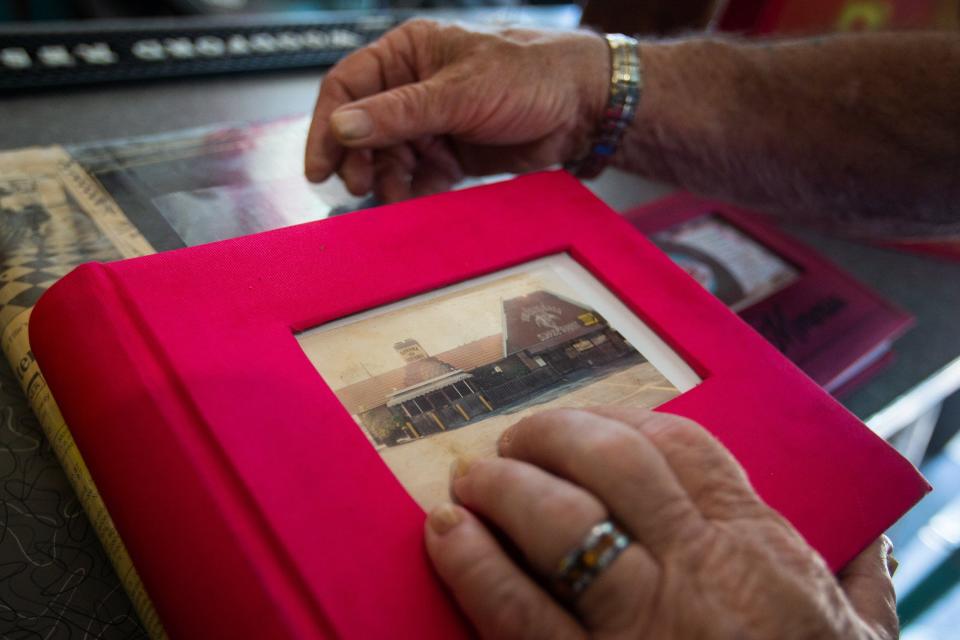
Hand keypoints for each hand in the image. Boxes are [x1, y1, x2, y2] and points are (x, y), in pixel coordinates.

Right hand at [305, 20, 607, 201]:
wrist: (583, 109)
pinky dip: (414, 192)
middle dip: (359, 159)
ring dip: (387, 179)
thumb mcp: (458, 92)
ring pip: (390, 157)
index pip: (347, 86)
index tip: (319, 168)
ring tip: (394, 196)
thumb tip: (342, 127)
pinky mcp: (452, 154)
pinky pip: (419, 177)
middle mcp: (414, 87)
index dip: (328, 126)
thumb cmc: (528, 77)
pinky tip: (417, 200)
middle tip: (360, 186)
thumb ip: (399, 113)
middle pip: (364, 128)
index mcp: (408, 53)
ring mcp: (433, 122)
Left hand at [424, 408, 898, 639]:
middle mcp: (701, 571)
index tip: (580, 422)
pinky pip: (519, 612)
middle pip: (610, 464)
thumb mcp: (858, 637)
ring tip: (471, 483)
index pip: (679, 447)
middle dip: (550, 437)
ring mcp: (643, 626)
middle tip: (513, 441)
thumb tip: (869, 542)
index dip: (615, 420)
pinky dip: (474, 565)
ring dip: (503, 488)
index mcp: (758, 550)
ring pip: (559, 522)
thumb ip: (860, 585)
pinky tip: (448, 538)